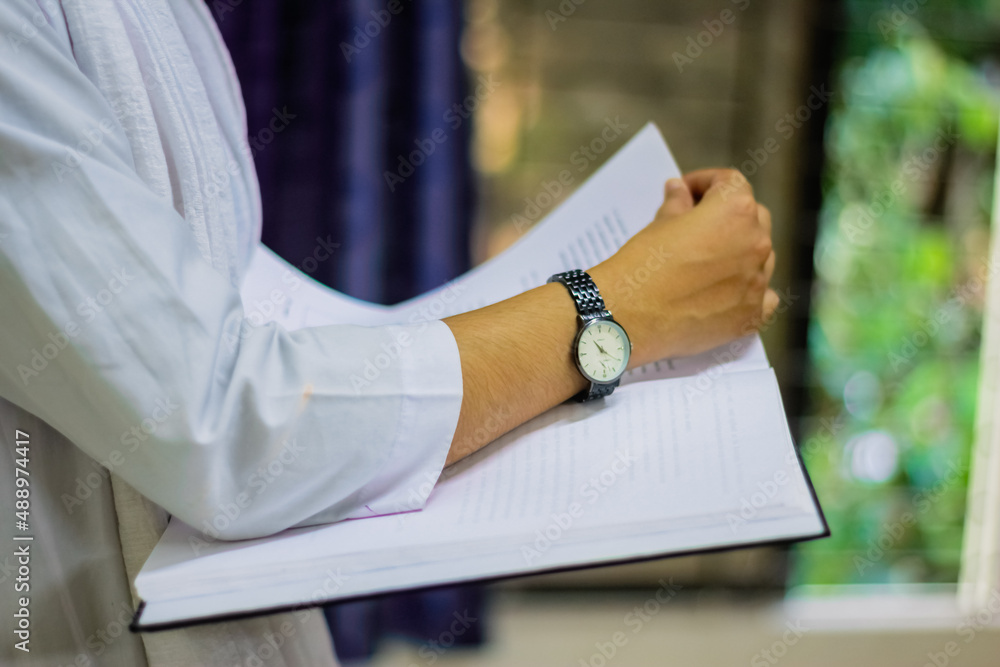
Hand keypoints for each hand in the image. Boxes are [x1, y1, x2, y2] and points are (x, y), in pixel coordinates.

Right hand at [590, 169, 777, 367]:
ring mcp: (758, 281)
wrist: (630, 316)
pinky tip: (725, 292)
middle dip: (728, 216)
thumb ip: (678, 203)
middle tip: (697, 225)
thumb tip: (679, 190)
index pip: (731, 183)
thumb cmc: (642, 263)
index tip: (685, 192)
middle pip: (753, 217)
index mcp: (736, 210)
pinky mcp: (752, 315)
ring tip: (708, 262)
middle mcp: (756, 242)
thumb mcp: (659, 224)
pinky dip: (748, 290)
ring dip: (740, 252)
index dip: (706, 182)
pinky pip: (764, 296)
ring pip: (760, 256)